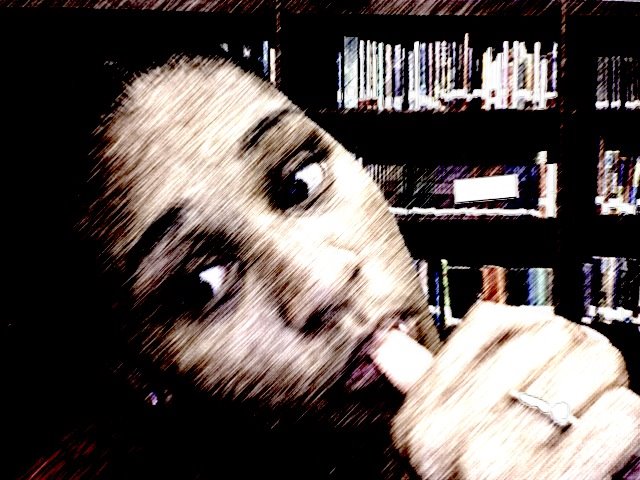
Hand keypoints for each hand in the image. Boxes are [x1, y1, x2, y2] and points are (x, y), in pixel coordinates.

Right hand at [375, 302, 639, 479]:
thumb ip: (419, 392)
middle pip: (544, 336)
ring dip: (607, 385)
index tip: (546, 335)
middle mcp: (450, 436)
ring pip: (586, 366)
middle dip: (576, 353)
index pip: (487, 324)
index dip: (531, 324)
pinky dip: (625, 421)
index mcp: (421, 418)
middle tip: (581, 380)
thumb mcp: (435, 451)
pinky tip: (608, 438)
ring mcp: (498, 460)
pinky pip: (616, 413)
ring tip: (594, 407)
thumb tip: (388, 348)